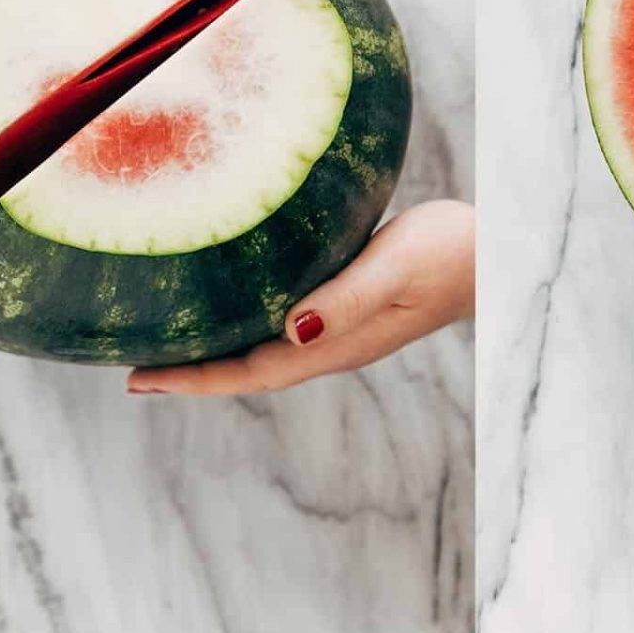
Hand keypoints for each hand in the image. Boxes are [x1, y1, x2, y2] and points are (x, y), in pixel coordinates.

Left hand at [127, 198, 472, 396]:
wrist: (499, 251)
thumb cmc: (453, 251)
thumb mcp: (396, 266)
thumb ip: (346, 299)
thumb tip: (291, 330)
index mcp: (334, 344)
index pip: (247, 372)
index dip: (191, 379)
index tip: (138, 381)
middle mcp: (330, 345)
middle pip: (245, 370)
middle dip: (191, 372)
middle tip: (134, 370)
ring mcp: (339, 329)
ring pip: (261, 350)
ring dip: (215, 352)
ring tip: (166, 343)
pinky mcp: (347, 305)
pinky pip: (280, 324)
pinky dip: (244, 323)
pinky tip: (227, 303)